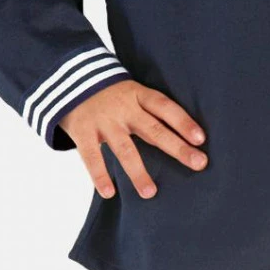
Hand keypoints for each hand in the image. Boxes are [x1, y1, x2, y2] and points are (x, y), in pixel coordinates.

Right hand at [57, 80, 207, 199]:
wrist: (68, 77)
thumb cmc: (109, 93)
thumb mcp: (130, 92)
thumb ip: (148, 111)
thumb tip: (180, 135)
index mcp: (138, 95)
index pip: (165, 107)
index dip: (183, 121)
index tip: (201, 139)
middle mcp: (124, 108)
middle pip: (154, 129)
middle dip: (177, 148)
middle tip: (199, 164)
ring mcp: (103, 121)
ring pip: (125, 149)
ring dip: (138, 172)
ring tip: (150, 193)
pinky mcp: (82, 131)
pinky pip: (92, 156)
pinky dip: (100, 175)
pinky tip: (109, 193)